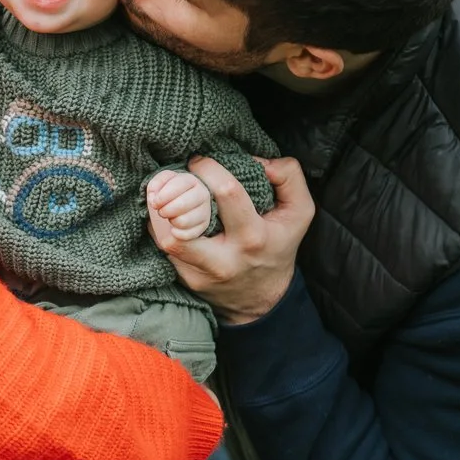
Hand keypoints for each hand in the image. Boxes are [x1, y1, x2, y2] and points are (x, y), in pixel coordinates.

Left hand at [146, 170, 212, 241]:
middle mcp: (202, 194)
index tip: (154, 203)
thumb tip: (154, 199)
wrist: (176, 208)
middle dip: (165, 210)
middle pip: (182, 204)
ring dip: (171, 221)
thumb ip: (153, 186)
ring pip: (184, 221)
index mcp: (191, 180)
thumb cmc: (167, 194)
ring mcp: (205, 211)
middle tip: (161, 211)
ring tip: (170, 218)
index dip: (162, 196)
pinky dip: (176, 233)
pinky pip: (187, 234)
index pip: (178, 185)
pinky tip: (174, 229)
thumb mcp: (158, 185)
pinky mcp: (203, 226)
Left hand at [147, 156, 314, 324]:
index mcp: (253, 237)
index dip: (207, 169)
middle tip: (176, 176)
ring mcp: (201, 273)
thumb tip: (257, 159)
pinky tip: (168, 212)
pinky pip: (162, 246)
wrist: (261, 300)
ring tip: (167, 191)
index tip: (199, 160)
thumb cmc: (279, 246)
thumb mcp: (299, 212)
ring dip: (160, 209)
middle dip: (174, 192)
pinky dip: (160, 224)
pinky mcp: (185, 279)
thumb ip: (288, 177)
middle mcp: (224, 259)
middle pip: (183, 225)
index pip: (225, 193)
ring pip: (166, 237)